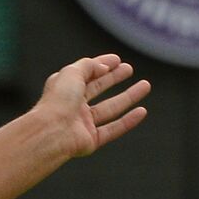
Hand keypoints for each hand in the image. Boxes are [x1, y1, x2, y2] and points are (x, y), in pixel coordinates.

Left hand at [34, 54, 149, 159]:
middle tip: (129, 68)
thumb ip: (89, 66)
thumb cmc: (58, 100)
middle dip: (114, 78)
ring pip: (110, 108)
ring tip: (146, 85)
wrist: (52, 132)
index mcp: (64, 88)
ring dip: (128, 96)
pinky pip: (113, 129)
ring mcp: (82, 123)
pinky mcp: (91, 140)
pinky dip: (128, 121)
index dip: (101, 65)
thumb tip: (105, 67)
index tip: (117, 59)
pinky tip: (142, 111)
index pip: (85, 73)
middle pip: (97, 88)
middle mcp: (72, 104)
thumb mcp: (72, 72)